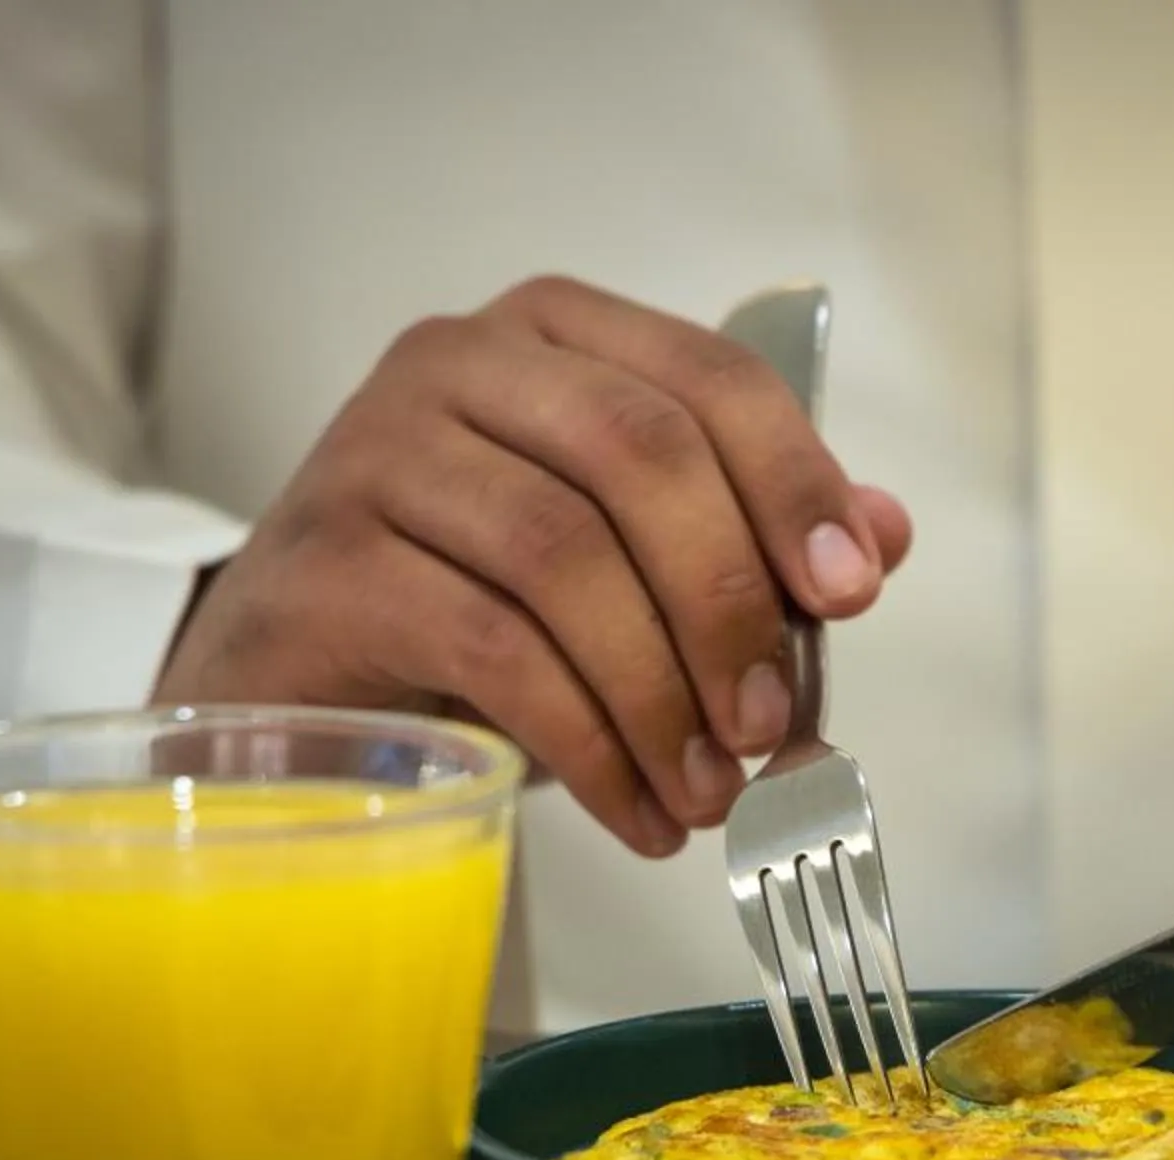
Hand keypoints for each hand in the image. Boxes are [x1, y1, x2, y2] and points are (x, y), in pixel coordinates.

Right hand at [155, 276, 913, 856]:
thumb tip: (882, 536)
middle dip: (729, 604)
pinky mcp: (328, 562)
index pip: (707, 378)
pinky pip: (492, 649)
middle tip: (771, 729)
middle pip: (639, 455)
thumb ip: (751, 536)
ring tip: (705, 793)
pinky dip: (588, 744)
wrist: (291, 682)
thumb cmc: (476, 611)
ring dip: (661, 695)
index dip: (795, 483)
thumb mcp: (628, 566)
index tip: (851, 596)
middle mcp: (457, 363)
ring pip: (564, 557)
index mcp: (555, 335)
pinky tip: (635, 810)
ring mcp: (376, 453)